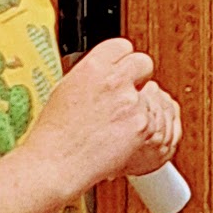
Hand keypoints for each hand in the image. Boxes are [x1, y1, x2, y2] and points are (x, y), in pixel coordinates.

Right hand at [23, 37, 178, 195]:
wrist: (56, 165)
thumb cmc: (56, 134)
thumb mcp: (67, 89)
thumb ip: (93, 75)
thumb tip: (110, 70)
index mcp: (93, 67)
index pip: (123, 46)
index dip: (123, 59)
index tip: (122, 69)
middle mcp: (114, 80)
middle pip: (144, 63)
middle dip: (138, 77)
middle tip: (127, 93)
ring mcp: (131, 103)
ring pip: (153, 94)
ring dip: (142, 106)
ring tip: (119, 124)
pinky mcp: (143, 125)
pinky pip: (157, 119)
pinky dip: (147, 128)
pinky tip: (126, 136)